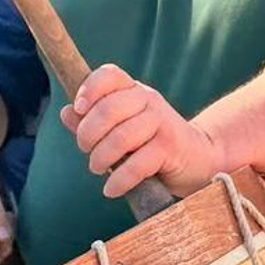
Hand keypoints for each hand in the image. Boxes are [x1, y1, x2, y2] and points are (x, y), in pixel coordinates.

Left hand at [62, 63, 215, 201]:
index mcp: (134, 91)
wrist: (198, 159)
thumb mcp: (122, 130)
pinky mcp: (170, 148)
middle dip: (88, 135)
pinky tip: (111, 189)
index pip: (109, 75)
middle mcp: (148, 101)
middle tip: (86, 150)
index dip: (89, 89)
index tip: (78, 109)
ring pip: (121, 138)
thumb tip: (66, 112)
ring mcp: (161, 123)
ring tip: (97, 169)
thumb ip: (93, 121)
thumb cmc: (152, 144)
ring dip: (101, 159)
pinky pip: (138, 164)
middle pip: (108, 109)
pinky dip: (119, 180)